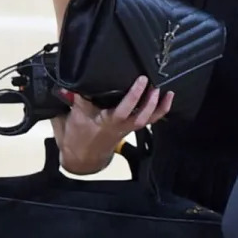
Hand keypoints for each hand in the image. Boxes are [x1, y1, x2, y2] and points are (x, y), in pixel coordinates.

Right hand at [51, 76, 172, 174]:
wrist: (83, 157)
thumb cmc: (77, 135)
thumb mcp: (72, 117)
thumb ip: (74, 100)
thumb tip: (69, 84)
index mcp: (105, 123)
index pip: (119, 110)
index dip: (131, 97)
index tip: (139, 80)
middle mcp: (120, 126)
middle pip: (137, 116)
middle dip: (146, 100)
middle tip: (148, 81)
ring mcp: (128, 127)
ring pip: (147, 119)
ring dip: (157, 105)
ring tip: (164, 89)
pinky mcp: (133, 127)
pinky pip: (150, 120)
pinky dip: (161, 109)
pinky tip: (168, 96)